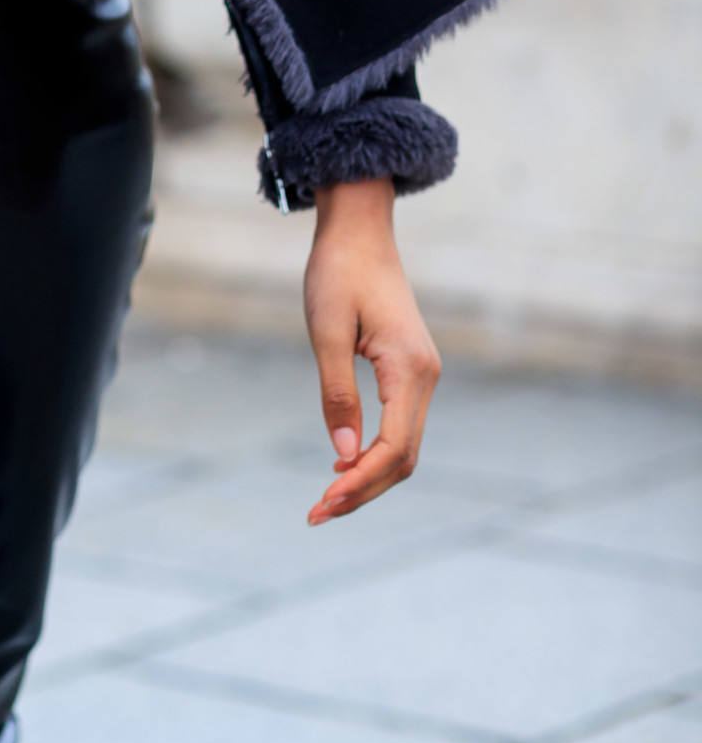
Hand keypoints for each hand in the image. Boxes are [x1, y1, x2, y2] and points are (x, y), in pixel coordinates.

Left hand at [302, 176, 439, 525]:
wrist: (359, 228)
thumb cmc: (338, 271)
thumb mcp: (326, 331)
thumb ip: (337, 392)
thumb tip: (343, 453)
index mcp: (410, 369)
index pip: (393, 448)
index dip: (360, 482)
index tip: (322, 501)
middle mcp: (426, 377)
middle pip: (403, 458)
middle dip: (363, 490)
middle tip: (316, 513)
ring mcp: (422, 375)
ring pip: (404, 446)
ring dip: (368, 476)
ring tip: (327, 499)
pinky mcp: (410, 370)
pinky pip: (400, 425)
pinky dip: (375, 452)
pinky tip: (343, 462)